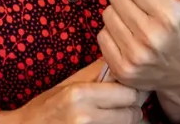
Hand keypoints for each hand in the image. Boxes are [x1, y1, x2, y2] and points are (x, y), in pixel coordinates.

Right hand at [0, 60, 140, 123]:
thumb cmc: (45, 107)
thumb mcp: (68, 85)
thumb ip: (96, 72)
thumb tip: (122, 60)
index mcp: (80, 94)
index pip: (128, 92)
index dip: (133, 89)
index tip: (130, 87)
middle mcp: (85, 116)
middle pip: (132, 112)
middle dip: (132, 108)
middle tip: (125, 104)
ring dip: (126, 120)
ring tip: (115, 113)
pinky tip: (109, 121)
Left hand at [99, 0, 179, 117]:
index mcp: (169, 16)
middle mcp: (151, 37)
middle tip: (141, 8)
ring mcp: (135, 55)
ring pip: (107, 15)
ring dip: (118, 15)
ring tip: (135, 23)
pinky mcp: (123, 69)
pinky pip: (102, 36)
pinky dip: (112, 35)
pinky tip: (128, 38)